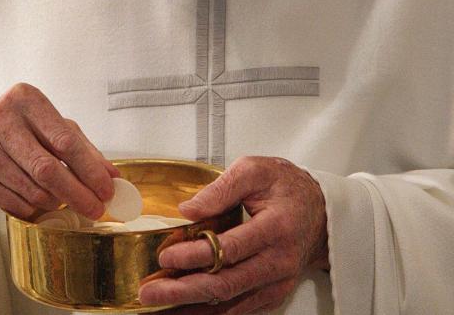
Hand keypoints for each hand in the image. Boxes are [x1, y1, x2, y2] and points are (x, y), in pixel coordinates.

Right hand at [0, 83, 118, 231]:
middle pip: (48, 169)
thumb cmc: (15, 132)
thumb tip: (113, 176)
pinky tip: (37, 202)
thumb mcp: (49, 128)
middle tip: (95, 208)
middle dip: (78, 194)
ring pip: (33, 190)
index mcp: (25, 100)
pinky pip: (15, 204)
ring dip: (56, 201)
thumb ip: (82, 148)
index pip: (66, 140)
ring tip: (62, 199)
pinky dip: (33, 209)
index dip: (90, 170)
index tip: (107, 189)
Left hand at [139, 157, 327, 313]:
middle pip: (226, 283)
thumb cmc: (287, 188)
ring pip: (230, 302)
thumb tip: (187, 210)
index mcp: (276, 227)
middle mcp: (279, 260)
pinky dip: (210, 312)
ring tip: (158, 307)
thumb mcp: (256, 170)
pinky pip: (239, 309)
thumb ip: (221, 188)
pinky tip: (185, 310)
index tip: (166, 257)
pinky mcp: (273, 293)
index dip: (195, 255)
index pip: (230, 248)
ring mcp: (277, 281)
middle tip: (150, 293)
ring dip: (191, 306)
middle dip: (183, 291)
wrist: (320, 212)